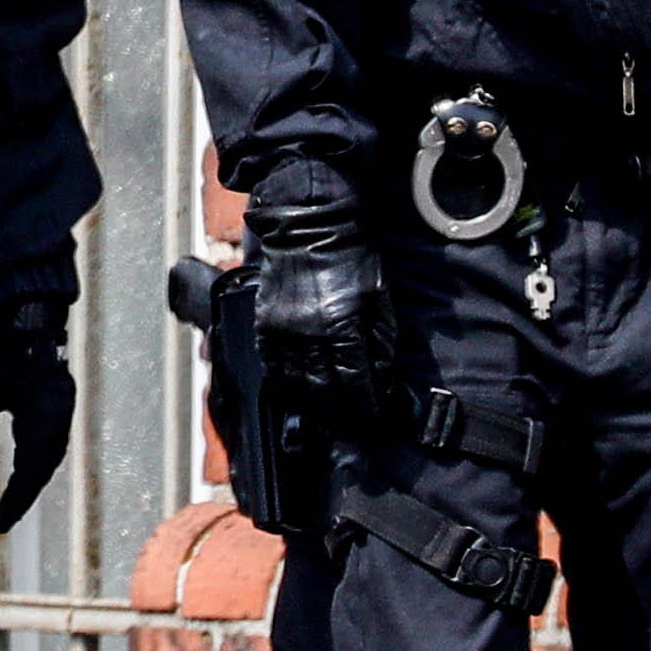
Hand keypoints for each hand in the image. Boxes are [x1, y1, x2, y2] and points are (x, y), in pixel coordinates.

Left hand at [0, 310, 75, 533]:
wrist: (31, 314)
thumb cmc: (6, 352)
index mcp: (45, 416)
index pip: (32, 470)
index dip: (17, 500)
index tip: (0, 525)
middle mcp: (60, 416)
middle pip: (44, 466)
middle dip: (25, 494)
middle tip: (4, 519)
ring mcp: (63, 408)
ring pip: (50, 454)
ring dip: (32, 479)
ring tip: (12, 501)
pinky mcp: (59, 401)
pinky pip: (51, 439)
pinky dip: (37, 459)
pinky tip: (24, 466)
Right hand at [238, 157, 401, 421]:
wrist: (309, 226)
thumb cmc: (350, 258)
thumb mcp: (379, 295)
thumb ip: (382, 338)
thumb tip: (384, 376)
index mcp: (342, 326)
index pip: (354, 379)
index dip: (365, 403)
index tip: (373, 416)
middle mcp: (309, 333)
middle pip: (323, 388)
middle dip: (339, 411)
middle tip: (350, 424)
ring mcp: (283, 330)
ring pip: (295, 382)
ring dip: (311, 404)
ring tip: (324, 416)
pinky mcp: (265, 323)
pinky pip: (270, 364)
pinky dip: (282, 383)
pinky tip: (293, 393)